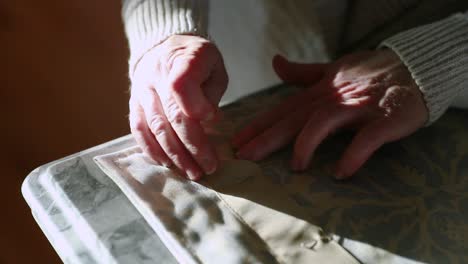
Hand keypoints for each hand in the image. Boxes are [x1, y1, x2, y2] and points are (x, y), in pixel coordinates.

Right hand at [129, 35, 227, 179]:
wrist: (162, 47)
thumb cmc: (196, 60)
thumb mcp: (213, 65)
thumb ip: (212, 91)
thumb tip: (210, 120)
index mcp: (183, 58)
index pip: (181, 84)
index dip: (196, 105)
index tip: (212, 119)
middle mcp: (157, 74)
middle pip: (172, 115)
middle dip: (193, 146)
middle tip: (208, 167)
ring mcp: (142, 90)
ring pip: (156, 128)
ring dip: (175, 155)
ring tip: (192, 172)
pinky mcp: (133, 104)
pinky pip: (139, 130)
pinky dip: (152, 150)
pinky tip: (167, 164)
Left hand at [232, 50, 427, 178]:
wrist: (416, 67)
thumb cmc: (372, 72)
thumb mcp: (333, 69)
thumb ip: (303, 72)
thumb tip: (275, 63)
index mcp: (320, 90)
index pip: (283, 109)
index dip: (259, 124)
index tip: (236, 141)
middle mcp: (334, 98)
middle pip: (294, 118)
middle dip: (267, 137)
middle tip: (246, 156)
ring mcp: (358, 107)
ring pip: (323, 122)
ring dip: (306, 144)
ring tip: (295, 167)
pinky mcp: (384, 118)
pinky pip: (366, 138)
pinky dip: (353, 154)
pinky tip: (340, 172)